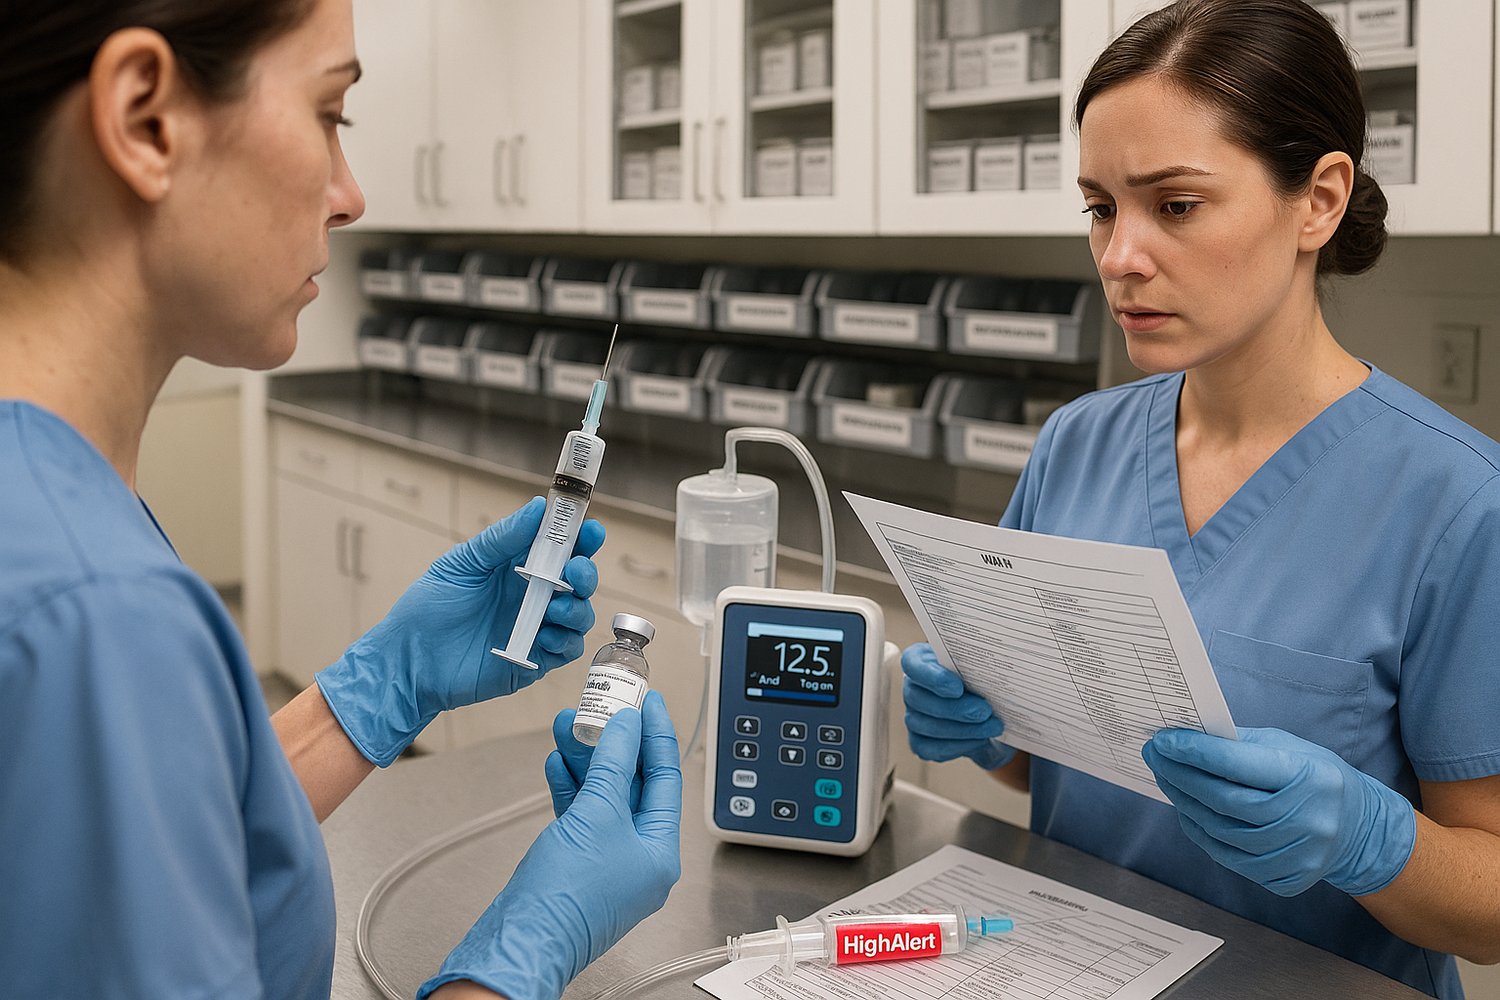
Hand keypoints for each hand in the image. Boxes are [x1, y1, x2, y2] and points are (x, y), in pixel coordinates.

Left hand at [316, 497, 603, 764]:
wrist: (407, 661)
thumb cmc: (428, 608)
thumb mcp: (464, 564)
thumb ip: (504, 538)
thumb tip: (539, 506)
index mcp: (518, 567)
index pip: (561, 548)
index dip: (582, 538)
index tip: (591, 530)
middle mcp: (532, 596)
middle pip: (578, 581)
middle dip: (586, 573)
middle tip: (575, 571)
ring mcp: (535, 628)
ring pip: (580, 615)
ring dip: (577, 608)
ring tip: (555, 608)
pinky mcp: (533, 660)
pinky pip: (567, 650)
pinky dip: (564, 641)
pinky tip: (544, 636)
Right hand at [417, 692, 682, 999]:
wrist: (519, 942)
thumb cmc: (565, 896)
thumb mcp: (597, 814)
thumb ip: (613, 763)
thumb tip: (626, 727)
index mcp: (660, 851)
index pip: (666, 777)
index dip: (656, 734)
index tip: (647, 701)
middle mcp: (638, 857)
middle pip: (633, 784)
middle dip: (613, 743)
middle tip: (603, 706)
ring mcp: (606, 862)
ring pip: (602, 796)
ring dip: (586, 759)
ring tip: (568, 724)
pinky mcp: (576, 864)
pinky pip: (580, 815)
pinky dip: (569, 787)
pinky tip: (557, 761)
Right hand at [901, 643, 1013, 769]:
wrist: (994, 713)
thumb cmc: (987, 683)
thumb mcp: (987, 667)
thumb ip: (983, 663)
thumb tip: (996, 663)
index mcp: (923, 661)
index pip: (912, 664)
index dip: (931, 677)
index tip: (957, 687)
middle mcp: (914, 688)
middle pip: (918, 699)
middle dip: (954, 708)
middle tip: (984, 711)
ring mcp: (914, 716)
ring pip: (925, 726)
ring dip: (962, 730)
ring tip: (991, 727)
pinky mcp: (920, 741)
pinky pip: (930, 748)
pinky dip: (958, 746)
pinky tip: (979, 740)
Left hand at [1143, 727, 1416, 896]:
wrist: (1358, 829)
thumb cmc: (1314, 778)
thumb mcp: (1288, 749)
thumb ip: (1240, 745)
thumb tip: (1187, 737)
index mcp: (1309, 777)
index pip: (1241, 764)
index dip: (1197, 752)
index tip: (1164, 740)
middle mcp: (1307, 818)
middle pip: (1226, 800)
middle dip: (1182, 776)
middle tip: (1155, 756)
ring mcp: (1298, 853)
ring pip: (1222, 831)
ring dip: (1185, 804)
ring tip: (1167, 780)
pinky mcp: (1287, 877)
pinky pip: (1229, 856)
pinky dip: (1202, 833)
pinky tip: (1188, 812)